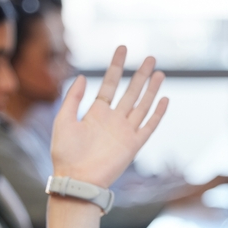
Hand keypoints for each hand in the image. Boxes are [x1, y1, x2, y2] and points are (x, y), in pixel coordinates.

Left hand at [50, 46, 167, 187]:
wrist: (75, 179)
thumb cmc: (65, 153)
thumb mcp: (64, 120)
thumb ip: (73, 99)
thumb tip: (82, 76)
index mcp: (96, 113)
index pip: (110, 84)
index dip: (116, 66)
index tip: (122, 48)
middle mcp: (113, 120)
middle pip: (131, 92)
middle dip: (140, 75)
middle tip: (150, 57)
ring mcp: (125, 132)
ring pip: (142, 105)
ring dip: (151, 89)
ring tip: (159, 72)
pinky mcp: (133, 145)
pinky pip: (148, 126)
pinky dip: (157, 114)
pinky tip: (163, 99)